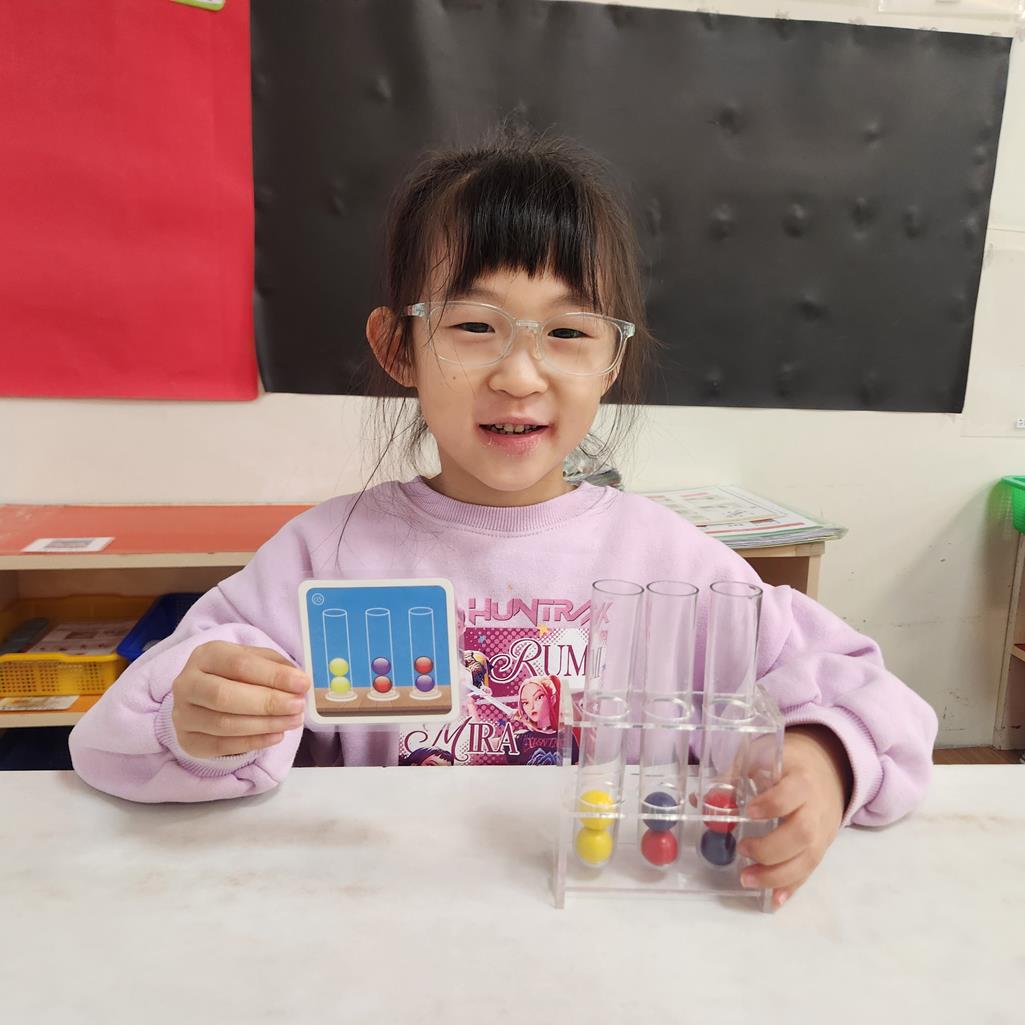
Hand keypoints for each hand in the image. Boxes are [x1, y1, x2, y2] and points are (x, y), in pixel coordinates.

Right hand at [171, 641, 309, 758]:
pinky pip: (221, 746)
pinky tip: (276, 736)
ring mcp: (183, 714)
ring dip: (265, 724)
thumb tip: (299, 681)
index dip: (273, 675)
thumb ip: (276, 666)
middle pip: (225, 696)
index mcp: (206, 655)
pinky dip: (253, 742)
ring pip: (224, 724)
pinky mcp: (187, 740)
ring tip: (293, 721)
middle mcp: (187, 683)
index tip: (302, 683)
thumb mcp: (255, 660)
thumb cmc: (236, 674)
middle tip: (298, 706)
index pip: (239, 664)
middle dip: (268, 702)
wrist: (204, 696)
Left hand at [737, 724, 852, 909]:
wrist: (826, 770)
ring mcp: (823, 831)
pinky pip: (810, 871)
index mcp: (802, 779)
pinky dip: (791, 887)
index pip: (792, 793)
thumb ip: (734, 776)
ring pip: (808, 859)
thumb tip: (701, 800)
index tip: (749, 812)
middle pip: (802, 833)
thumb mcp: (762, 756)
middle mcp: (817, 807)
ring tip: (747, 879)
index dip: (772, 804)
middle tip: (742, 850)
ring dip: (777, 875)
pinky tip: (773, 900)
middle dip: (771, 848)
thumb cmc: (785, 762)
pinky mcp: (822, 848)